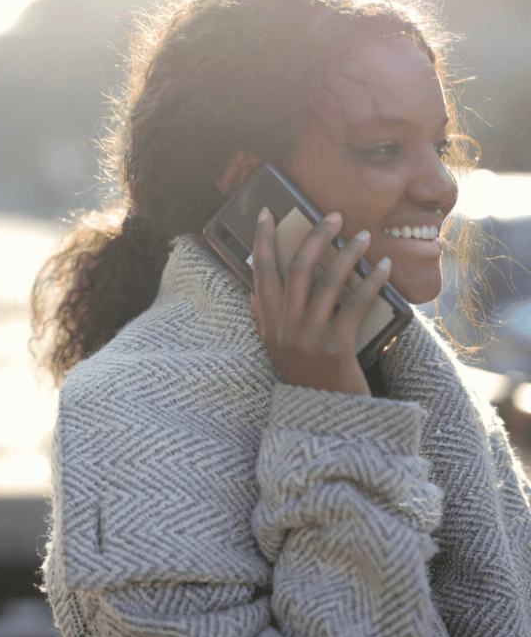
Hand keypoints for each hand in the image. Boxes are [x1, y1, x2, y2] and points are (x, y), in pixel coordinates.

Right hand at [249, 207, 391, 396]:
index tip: (267, 214)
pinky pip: (355, 304)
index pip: (261, 273)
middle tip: (331, 215)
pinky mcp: (336, 345)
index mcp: (269, 324)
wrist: (328, 423)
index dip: (262, 241)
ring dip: (347, 253)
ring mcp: (309, 336)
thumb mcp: (276, 352)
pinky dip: (371, 282)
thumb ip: (264, 321)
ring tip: (362, 236)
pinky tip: (382, 267)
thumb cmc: (307, 381)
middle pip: (297, 269)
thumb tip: (253, 293)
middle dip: (314, 236)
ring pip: (327, 281)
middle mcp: (285, 327)